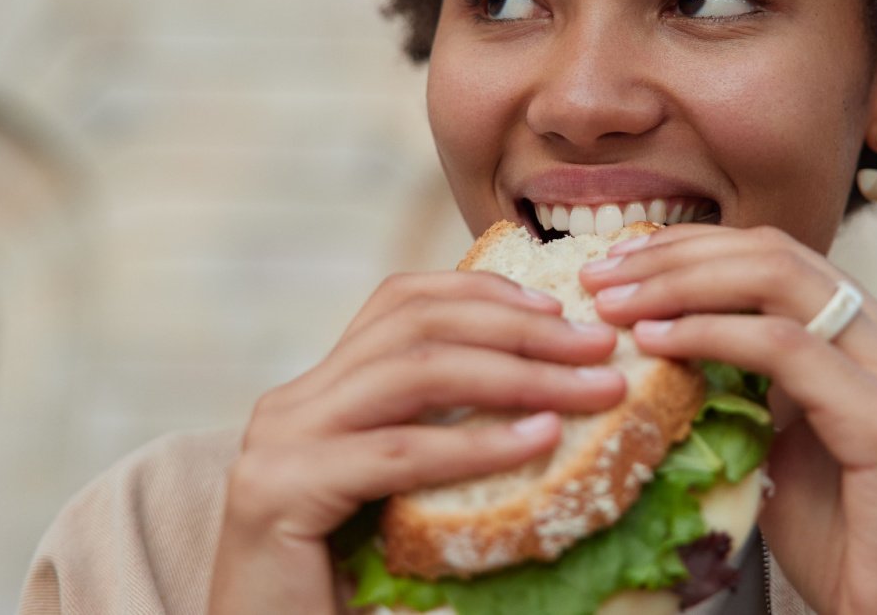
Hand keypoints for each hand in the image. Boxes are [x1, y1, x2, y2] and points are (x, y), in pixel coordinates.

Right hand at [207, 271, 626, 614]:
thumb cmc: (345, 596)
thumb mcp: (403, 503)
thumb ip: (443, 446)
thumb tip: (551, 408)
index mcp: (319, 396)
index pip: (401, 305)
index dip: (482, 292)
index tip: (558, 308)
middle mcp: (291, 405)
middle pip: (415, 325)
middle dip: (519, 328)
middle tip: (598, 345)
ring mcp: (278, 444)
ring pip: (414, 372)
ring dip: (518, 374)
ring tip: (591, 388)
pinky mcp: (278, 492)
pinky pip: (399, 453)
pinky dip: (478, 443)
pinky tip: (540, 440)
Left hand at [580, 224, 876, 614]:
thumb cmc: (848, 546)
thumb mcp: (783, 445)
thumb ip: (748, 388)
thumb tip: (665, 346)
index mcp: (873, 338)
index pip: (774, 256)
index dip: (691, 248)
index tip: (617, 262)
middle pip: (772, 254)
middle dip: (675, 255)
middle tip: (600, 274)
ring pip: (777, 283)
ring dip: (681, 284)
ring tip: (613, 301)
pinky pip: (785, 349)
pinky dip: (711, 335)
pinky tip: (657, 341)